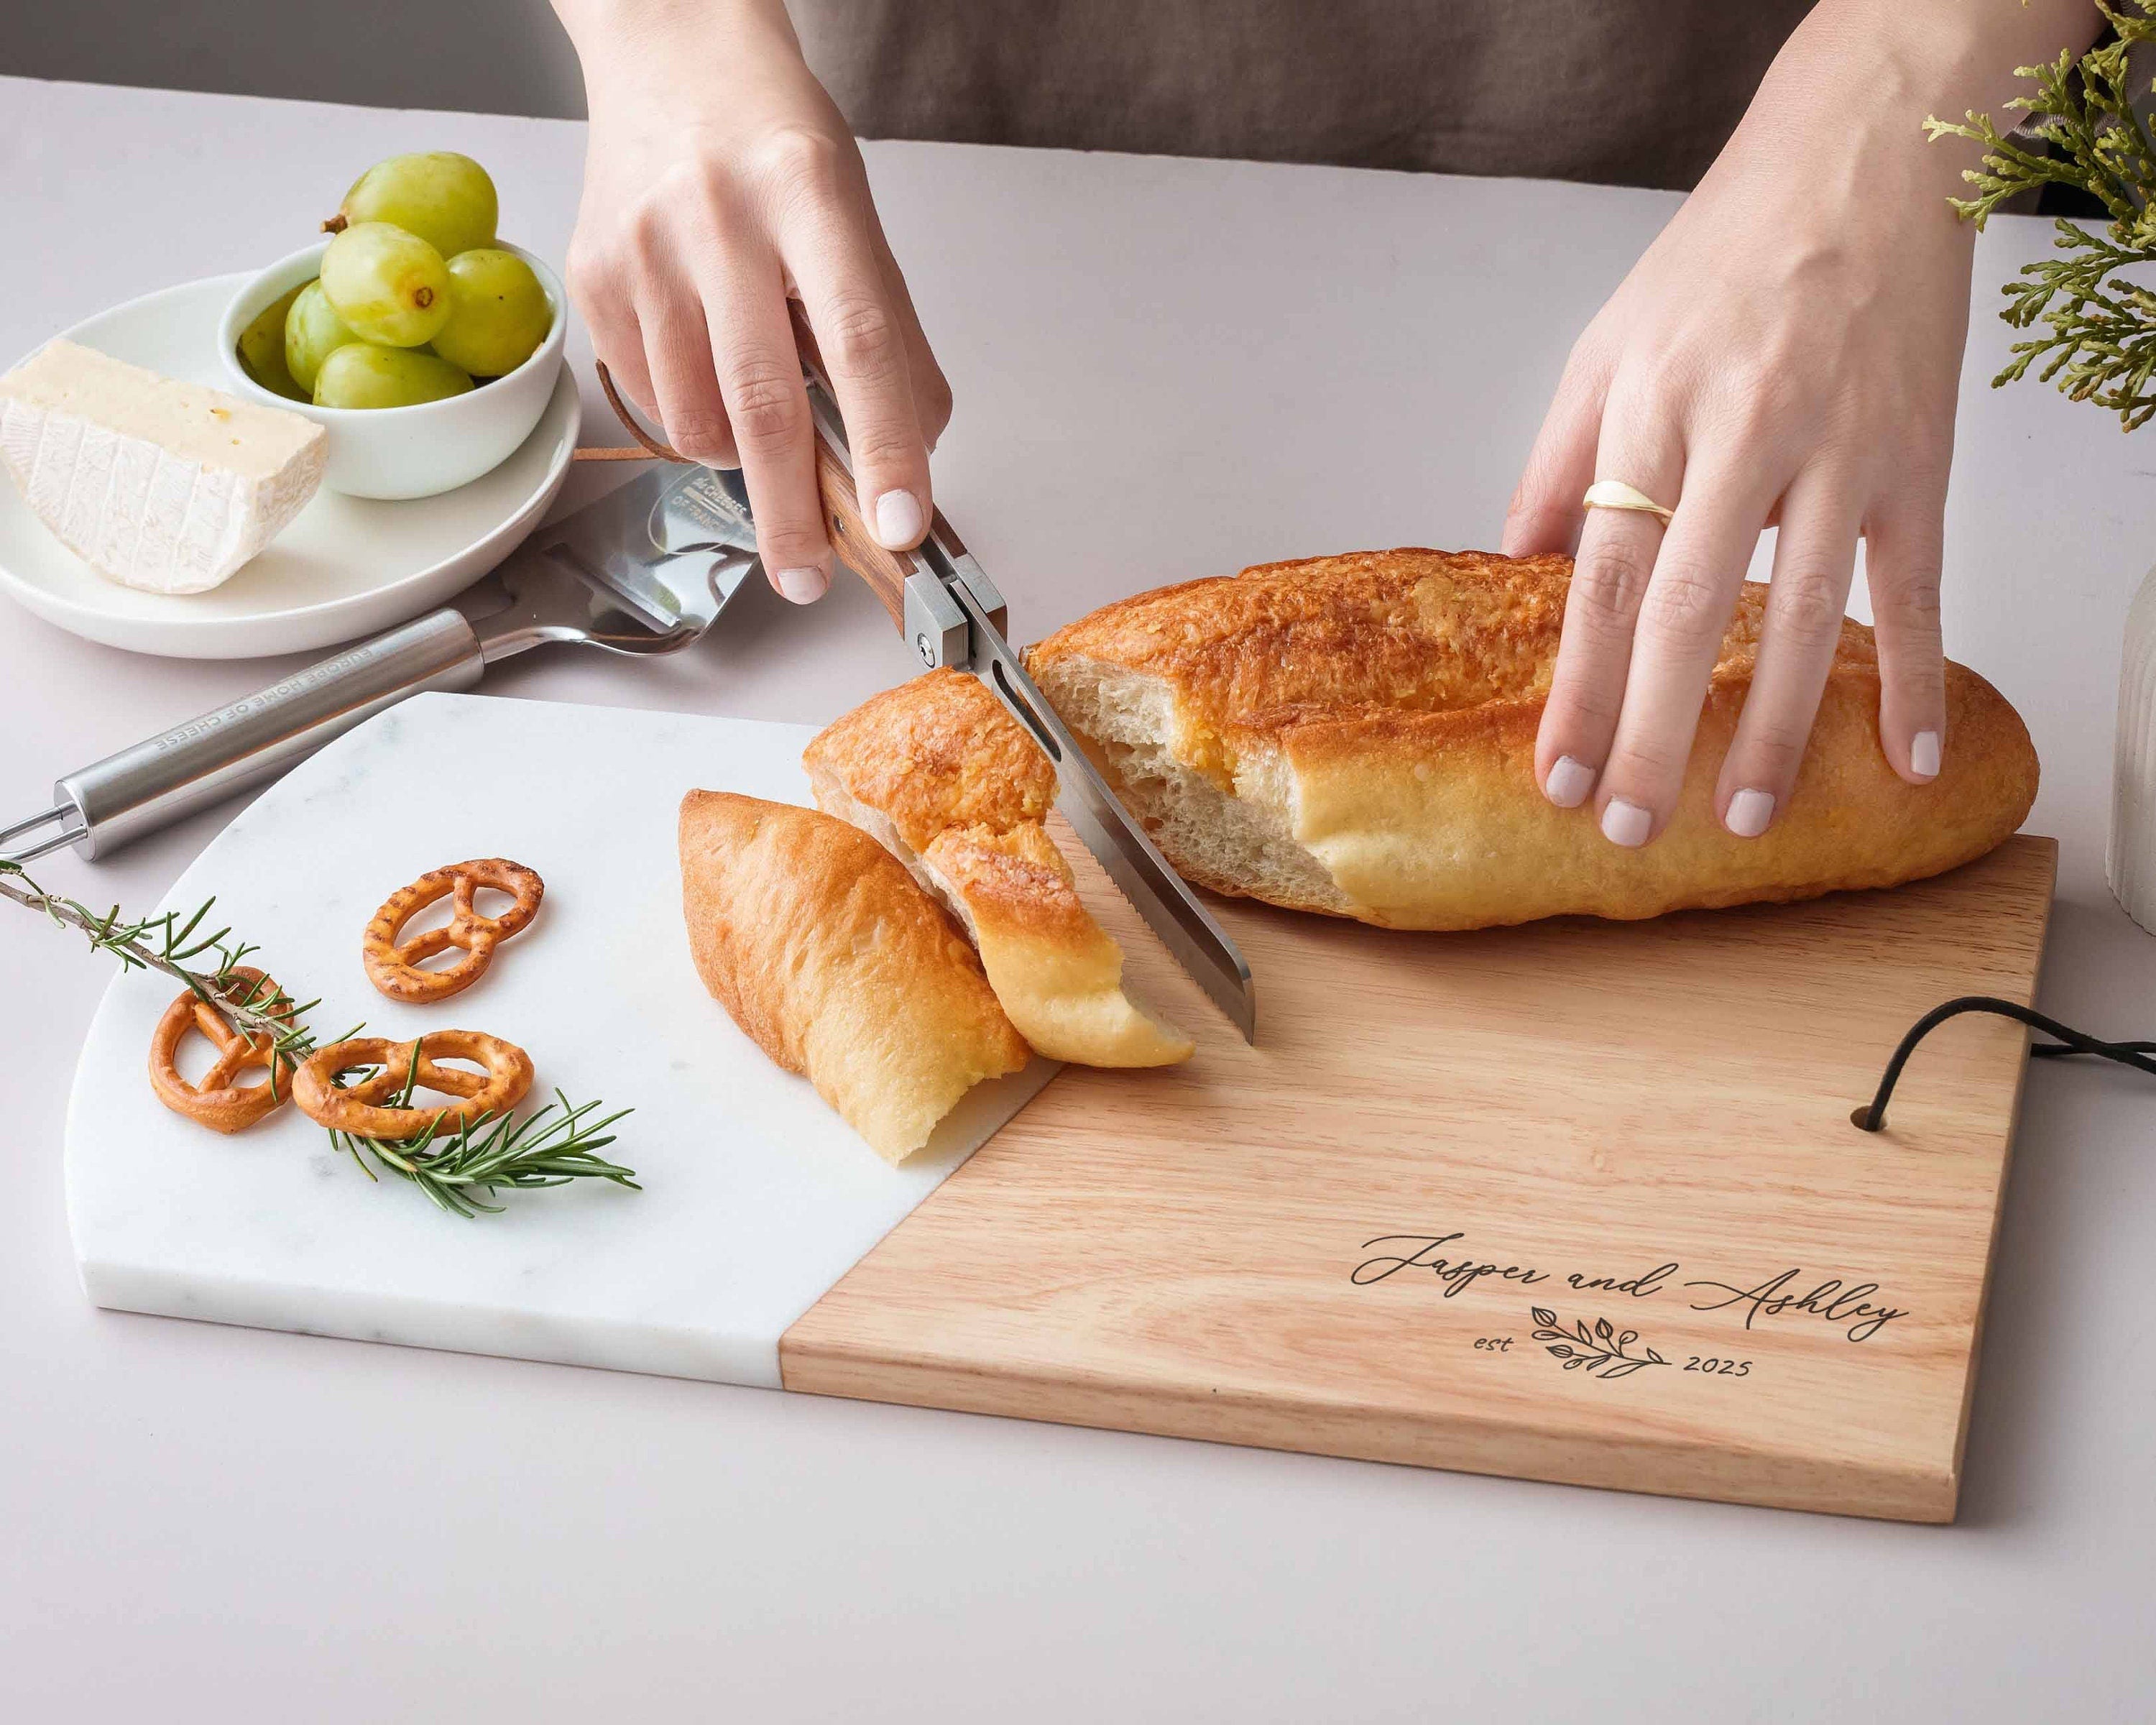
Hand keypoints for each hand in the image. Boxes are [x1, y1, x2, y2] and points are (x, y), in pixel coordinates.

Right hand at [554, 0, 949, 602]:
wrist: (668, 52)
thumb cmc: (774, 144)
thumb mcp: (857, 219)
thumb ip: (888, 336)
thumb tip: (911, 454)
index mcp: (809, 192)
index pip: (862, 342)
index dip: (885, 446)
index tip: (901, 526)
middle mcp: (718, 217)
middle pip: (764, 401)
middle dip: (794, 513)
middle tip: (811, 579)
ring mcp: (643, 249)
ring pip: (697, 418)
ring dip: (740, 456)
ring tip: (759, 414)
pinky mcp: (592, 277)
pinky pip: (651, 399)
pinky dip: (691, 416)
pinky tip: (704, 361)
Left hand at [1502, 2, 2091, 844]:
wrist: (1857, 165)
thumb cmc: (1720, 262)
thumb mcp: (1605, 350)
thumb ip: (1559, 466)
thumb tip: (1514, 573)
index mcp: (1650, 412)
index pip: (1603, 579)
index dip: (1580, 689)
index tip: (1557, 774)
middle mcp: (1743, 434)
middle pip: (1689, 612)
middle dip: (1655, 733)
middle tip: (1629, 827)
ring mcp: (1840, 450)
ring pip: (1805, 615)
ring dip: (1777, 730)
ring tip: (1743, 818)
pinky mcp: (1918, 459)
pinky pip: (1916, 586)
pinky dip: (1915, 675)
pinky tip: (1908, 756)